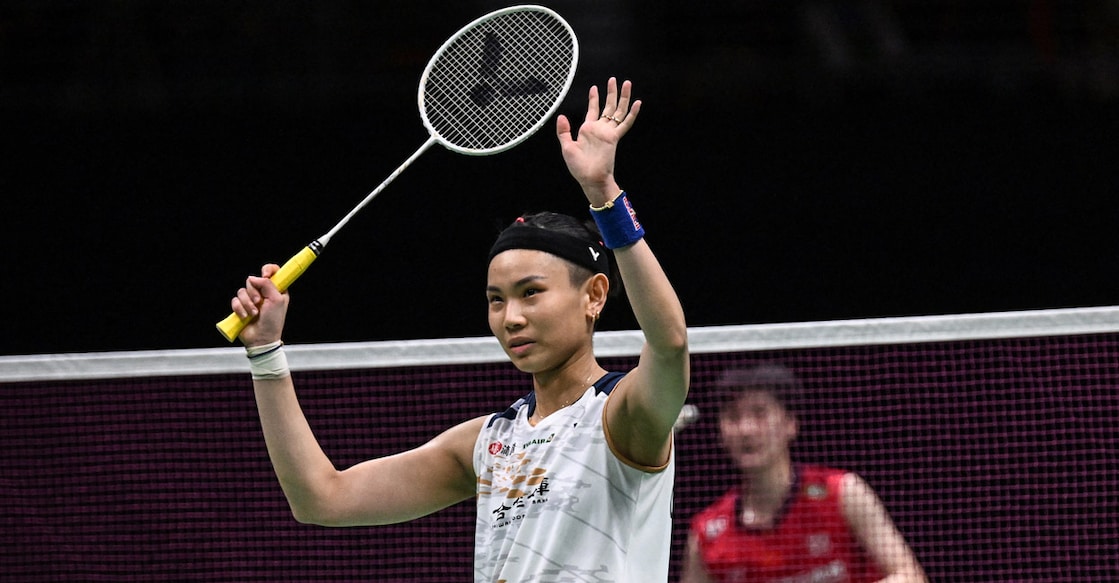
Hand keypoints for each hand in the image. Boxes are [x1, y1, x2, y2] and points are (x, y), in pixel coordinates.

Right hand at [231, 263, 289, 346]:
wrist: (262, 338)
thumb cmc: (273, 321)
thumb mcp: (276, 300)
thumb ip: (267, 285)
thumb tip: (254, 278)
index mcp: (276, 290)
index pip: (272, 271)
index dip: (267, 270)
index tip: (265, 275)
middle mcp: (263, 293)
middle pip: (252, 280)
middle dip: (254, 292)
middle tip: (259, 302)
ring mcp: (251, 300)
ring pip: (242, 291)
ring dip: (247, 303)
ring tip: (254, 314)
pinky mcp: (241, 307)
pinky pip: (234, 301)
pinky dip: (239, 309)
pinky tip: (245, 317)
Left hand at [556, 77, 640, 203]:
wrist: (590, 178)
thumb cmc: (578, 166)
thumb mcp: (567, 147)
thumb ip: (564, 132)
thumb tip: (561, 116)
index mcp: (588, 130)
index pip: (593, 110)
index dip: (594, 98)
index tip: (595, 87)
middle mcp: (600, 129)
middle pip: (608, 106)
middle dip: (611, 93)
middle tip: (614, 79)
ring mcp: (608, 132)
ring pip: (618, 111)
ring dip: (623, 98)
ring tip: (627, 84)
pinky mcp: (614, 138)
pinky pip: (625, 124)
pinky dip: (632, 114)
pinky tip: (638, 103)